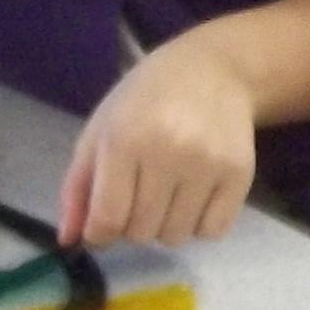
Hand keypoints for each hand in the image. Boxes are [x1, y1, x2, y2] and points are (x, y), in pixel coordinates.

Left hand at [60, 30, 260, 247]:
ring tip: (167, 193)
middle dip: (132, 225)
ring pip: (176, 237)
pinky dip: (198, 224)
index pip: (107, 218)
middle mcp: (168, 153)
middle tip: (138, 196)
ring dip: (165, 226)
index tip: (103, 225)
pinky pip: (212, 231)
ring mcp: (208, 165)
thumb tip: (69, 240)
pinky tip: (195, 196)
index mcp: (124, 139)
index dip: (99, 234)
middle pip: (141, 232)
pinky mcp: (240, 174)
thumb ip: (78, 186)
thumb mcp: (100, 129)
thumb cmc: (146, 98)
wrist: (215, 70)